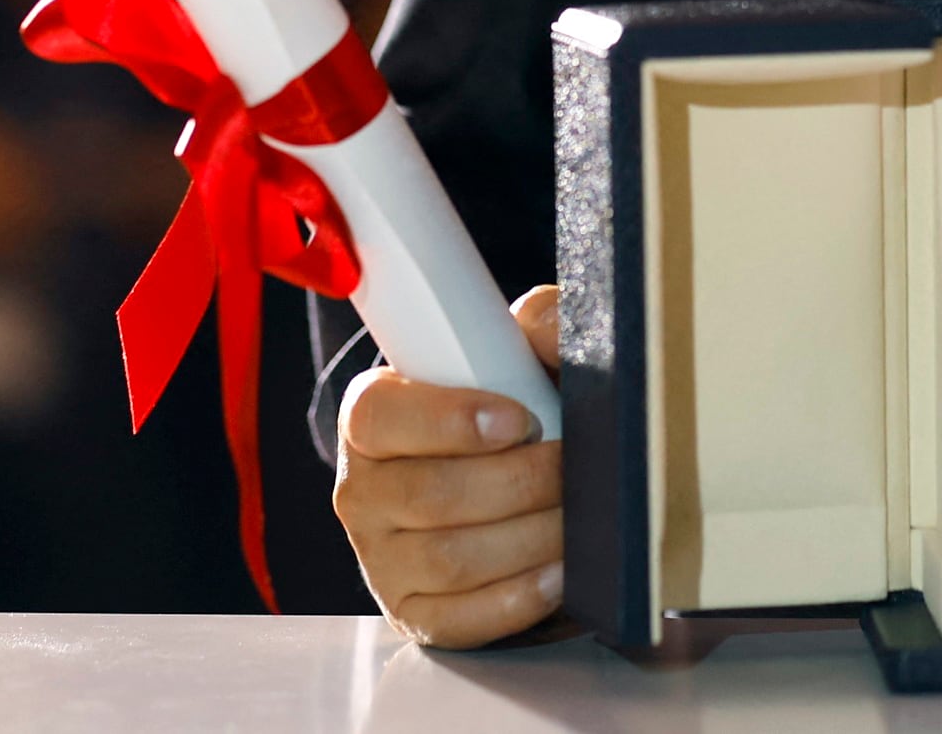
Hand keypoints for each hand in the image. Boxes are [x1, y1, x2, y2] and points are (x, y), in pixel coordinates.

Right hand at [336, 286, 566, 646]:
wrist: (509, 489)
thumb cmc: (512, 410)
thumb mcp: (522, 353)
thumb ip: (537, 323)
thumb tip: (542, 328)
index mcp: (371, 417)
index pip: (380, 417)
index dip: (450, 420)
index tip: (519, 419)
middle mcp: (363, 491)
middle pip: (433, 495)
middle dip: (521, 482)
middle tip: (573, 467)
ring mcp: (382, 559)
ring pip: (453, 558)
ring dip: (530, 537)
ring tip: (578, 516)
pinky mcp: (414, 612)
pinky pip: (460, 618)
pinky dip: (518, 598)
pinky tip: (559, 573)